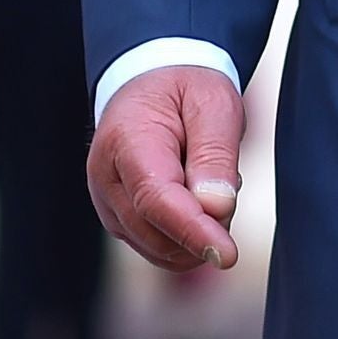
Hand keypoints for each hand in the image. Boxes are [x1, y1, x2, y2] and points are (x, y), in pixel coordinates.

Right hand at [89, 65, 244, 271]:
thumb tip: (217, 210)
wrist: (153, 83)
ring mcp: (109, 205)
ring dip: (198, 232)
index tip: (228, 255)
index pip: (156, 200)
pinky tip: (196, 198)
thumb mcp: (213, 102)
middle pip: (157, 233)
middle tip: (230, 183)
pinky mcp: (121, 222)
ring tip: (209, 181)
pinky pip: (160, 248)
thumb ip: (215, 154)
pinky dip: (188, 236)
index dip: (193, 231)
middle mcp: (107, 179)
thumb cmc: (185, 89)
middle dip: (206, 228)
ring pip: (160, 249)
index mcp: (126, 140)